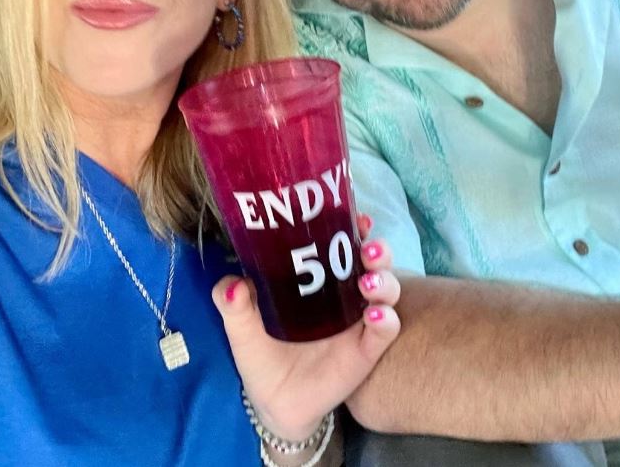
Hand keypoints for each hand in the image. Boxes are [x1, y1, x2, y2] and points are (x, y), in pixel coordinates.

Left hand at [212, 216, 400, 441]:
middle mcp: (344, 294)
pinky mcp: (365, 350)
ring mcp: (358, 321)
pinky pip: (385, 331)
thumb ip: (233, 304)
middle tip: (369, 248)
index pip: (343, 243)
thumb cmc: (261, 354)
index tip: (356, 216)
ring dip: (384, 279)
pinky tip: (375, 315)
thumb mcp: (241, 327)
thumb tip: (233, 284)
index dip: (353, 226)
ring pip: (387, 289)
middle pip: (374, 261)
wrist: (274, 402)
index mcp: (319, 279)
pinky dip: (386, 320)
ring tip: (368, 281)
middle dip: (377, 249)